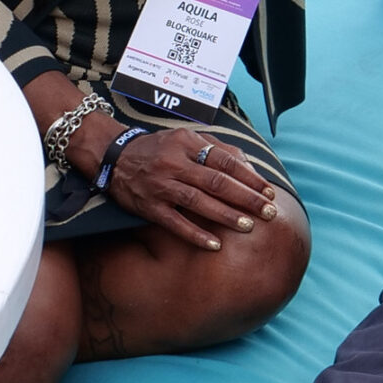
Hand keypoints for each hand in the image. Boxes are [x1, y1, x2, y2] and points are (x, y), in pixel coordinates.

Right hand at [102, 126, 279, 251]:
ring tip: (248, 226)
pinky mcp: (149, 207)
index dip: (250, 177)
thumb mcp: (184, 138)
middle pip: (217, 182)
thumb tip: (247, 165)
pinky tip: (214, 244)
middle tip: (269, 212)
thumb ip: (215, 148)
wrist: (113, 156)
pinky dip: (195, 234)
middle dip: (246, 198)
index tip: (269, 191)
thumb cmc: (157, 148)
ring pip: (198, 202)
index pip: (225, 161)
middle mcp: (174, 163)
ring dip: (225, 215)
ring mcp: (161, 186)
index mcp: (187, 144)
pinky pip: (175, 223)